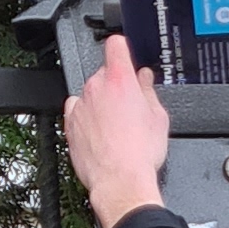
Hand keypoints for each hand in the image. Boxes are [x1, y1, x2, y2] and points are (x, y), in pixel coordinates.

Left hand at [63, 31, 170, 227]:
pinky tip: (100, 133)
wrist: (120, 182)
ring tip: (116, 127)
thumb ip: (148, 91)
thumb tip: (144, 79)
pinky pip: (77, 111)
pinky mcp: (70, 124)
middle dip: (116, 85)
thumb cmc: (139, 154)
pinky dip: (86, 117)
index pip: (116, 45)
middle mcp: (96, 87)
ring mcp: (80, 105)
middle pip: (104, 73)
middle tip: (129, 107)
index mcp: (120, 80)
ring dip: (101, 103)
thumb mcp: (158, 117)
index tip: (125, 55)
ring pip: (91, 94)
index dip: (122, 47)